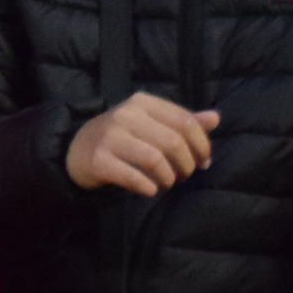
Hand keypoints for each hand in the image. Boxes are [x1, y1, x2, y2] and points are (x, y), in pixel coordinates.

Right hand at [67, 92, 218, 195]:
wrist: (77, 149)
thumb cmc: (123, 137)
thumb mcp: (151, 124)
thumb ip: (183, 122)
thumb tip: (216, 118)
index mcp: (142, 102)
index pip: (185, 121)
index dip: (202, 145)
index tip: (204, 162)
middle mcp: (125, 114)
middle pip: (173, 142)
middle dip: (186, 165)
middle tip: (183, 176)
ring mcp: (110, 136)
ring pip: (156, 160)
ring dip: (168, 179)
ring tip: (166, 183)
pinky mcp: (99, 159)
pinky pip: (135, 177)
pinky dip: (148, 188)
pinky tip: (149, 190)